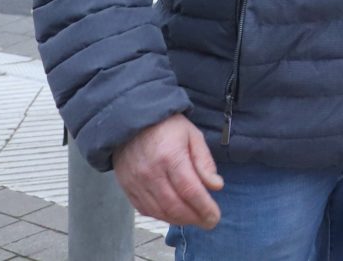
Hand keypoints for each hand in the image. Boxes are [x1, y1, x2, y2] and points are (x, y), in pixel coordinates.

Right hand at [112, 113, 222, 228]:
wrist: (132, 120)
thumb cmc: (167, 126)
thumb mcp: (193, 136)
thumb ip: (204, 162)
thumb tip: (216, 186)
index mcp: (170, 156)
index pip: (190, 190)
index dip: (204, 208)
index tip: (215, 217)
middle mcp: (151, 172)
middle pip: (174, 205)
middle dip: (194, 218)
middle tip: (208, 222)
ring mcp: (136, 182)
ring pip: (159, 211)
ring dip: (179, 220)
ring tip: (194, 219)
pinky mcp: (127, 187)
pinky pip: (145, 209)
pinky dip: (161, 216)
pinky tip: (174, 215)